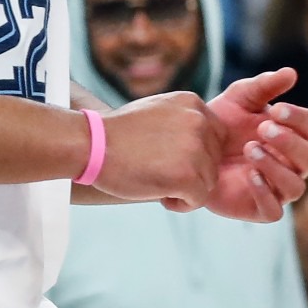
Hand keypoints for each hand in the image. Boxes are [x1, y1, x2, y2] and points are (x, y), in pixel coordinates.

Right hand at [93, 91, 222, 207]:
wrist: (90, 145)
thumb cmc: (115, 133)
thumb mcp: (157, 110)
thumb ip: (183, 120)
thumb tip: (203, 142)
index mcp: (192, 103)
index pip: (217, 137)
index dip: (197, 154)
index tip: (170, 158)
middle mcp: (199, 122)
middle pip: (214, 160)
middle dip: (192, 172)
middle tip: (160, 171)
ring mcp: (195, 149)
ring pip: (209, 181)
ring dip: (186, 189)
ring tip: (156, 181)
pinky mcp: (188, 176)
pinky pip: (199, 200)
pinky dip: (180, 203)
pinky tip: (159, 193)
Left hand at [186, 69, 307, 222]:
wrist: (186, 150)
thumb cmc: (220, 124)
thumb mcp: (237, 99)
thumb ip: (263, 86)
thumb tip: (292, 73)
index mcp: (292, 134)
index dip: (299, 118)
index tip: (275, 109)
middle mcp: (291, 163)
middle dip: (290, 142)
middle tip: (263, 128)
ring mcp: (277, 187)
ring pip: (296, 184)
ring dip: (276, 166)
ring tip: (251, 149)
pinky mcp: (258, 208)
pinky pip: (275, 210)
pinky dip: (266, 193)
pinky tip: (250, 174)